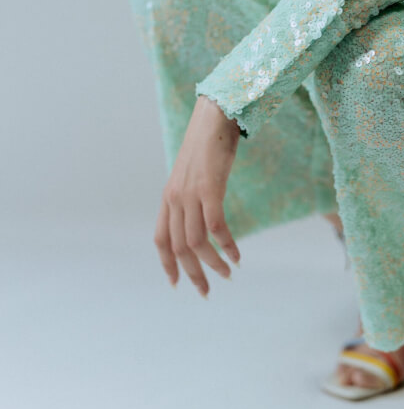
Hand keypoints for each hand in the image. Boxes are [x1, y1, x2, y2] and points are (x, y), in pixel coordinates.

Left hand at [154, 94, 241, 296]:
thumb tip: (201, 211)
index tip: (176, 284)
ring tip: (228, 273)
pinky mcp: (209, 189)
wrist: (214, 117)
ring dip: (213, 263)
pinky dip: (226, 246)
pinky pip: (216, 227)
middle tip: (208, 291)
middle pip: (178, 248)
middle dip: (193, 274)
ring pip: (196, 243)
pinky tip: (237, 255)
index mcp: (169, 197)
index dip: (167, 265)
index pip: (161, 240)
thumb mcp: (194, 172)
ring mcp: (190, 194)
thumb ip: (192, 193)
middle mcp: (175, 199)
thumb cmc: (208, 142)